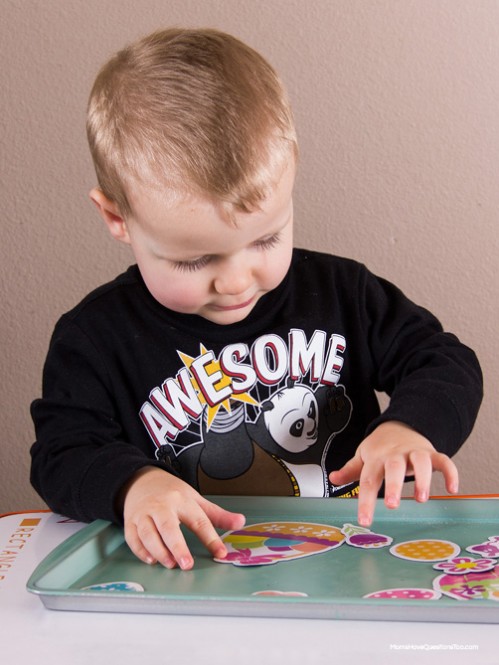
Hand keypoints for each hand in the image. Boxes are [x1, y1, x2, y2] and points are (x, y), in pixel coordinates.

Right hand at [121, 467, 245, 569]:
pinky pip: (133, 538)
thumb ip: (218, 515)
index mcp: (182, 500)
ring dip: (158, 551)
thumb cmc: (171, 493)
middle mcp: (162, 506)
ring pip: (148, 533)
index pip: (199, 520)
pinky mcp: (130, 522)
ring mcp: (144, 514)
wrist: (141, 481)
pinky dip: (141, 551)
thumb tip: (240, 522)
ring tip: (170, 564)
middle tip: (186, 564)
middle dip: (177, 546)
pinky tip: (151, 560)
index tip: (220, 553)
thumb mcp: (196, 500)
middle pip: (168, 526)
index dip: (211, 538)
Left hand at [329, 421, 458, 526]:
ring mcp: (414, 453)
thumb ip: (351, 470)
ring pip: (420, 461)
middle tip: (391, 504)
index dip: (365, 501)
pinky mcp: (432, 453)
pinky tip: (452, 488)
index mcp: (376, 458)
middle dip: (393, 485)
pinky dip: (450, 472)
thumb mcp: (363, 456)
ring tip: (421, 498)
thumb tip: (332, 478)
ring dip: (422, 478)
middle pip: (393, 467)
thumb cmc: (381, 447)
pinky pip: (443, 460)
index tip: (364, 520)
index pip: (368, 479)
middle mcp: (395, 455)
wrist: (401, 425)